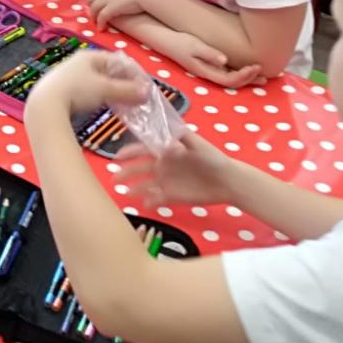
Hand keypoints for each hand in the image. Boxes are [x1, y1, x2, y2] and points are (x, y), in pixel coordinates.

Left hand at [27, 50, 149, 116]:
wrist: (45, 105)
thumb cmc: (76, 91)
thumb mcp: (105, 89)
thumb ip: (127, 90)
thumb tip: (147, 92)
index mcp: (90, 56)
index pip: (119, 61)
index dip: (134, 74)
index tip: (145, 88)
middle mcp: (80, 62)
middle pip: (109, 71)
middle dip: (124, 84)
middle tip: (136, 97)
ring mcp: (70, 75)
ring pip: (99, 81)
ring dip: (112, 91)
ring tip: (122, 104)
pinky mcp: (64, 88)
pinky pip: (88, 90)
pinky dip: (99, 96)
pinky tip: (102, 106)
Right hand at [115, 132, 231, 207]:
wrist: (228, 181)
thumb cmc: (213, 158)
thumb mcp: (198, 144)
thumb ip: (181, 138)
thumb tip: (164, 139)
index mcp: (166, 150)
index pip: (143, 150)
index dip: (129, 152)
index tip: (117, 157)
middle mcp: (162, 165)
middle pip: (139, 168)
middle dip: (126, 172)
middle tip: (114, 178)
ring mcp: (166, 181)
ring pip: (144, 185)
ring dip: (133, 188)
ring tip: (124, 193)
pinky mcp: (172, 196)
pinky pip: (156, 199)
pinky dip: (149, 202)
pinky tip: (144, 205)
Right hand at [164, 30, 262, 87]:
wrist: (163, 39)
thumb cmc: (178, 41)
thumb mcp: (193, 46)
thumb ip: (208, 54)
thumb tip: (224, 61)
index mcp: (205, 71)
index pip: (230, 80)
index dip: (245, 76)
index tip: (257, 66)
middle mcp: (208, 73)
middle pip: (233, 83)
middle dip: (250, 80)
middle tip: (267, 75)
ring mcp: (207, 70)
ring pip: (230, 78)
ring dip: (246, 77)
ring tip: (260, 75)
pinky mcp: (207, 64)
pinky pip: (226, 71)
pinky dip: (238, 71)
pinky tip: (245, 66)